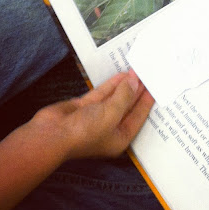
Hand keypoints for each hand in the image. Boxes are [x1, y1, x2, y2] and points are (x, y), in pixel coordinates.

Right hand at [30, 68, 153, 160]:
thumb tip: (134, 81)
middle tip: (148, 75)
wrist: (52, 134)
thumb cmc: (85, 132)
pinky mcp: (84, 107)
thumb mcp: (111, 114)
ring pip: (115, 98)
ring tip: (136, 71)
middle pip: (127, 106)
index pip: (138, 117)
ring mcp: (96, 117)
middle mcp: (110, 128)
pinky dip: (111, 85)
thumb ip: (124, 96)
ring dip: (125, 86)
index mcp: (120, 138)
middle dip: (137, 91)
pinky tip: (120, 75)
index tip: (156, 87)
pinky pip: (102, 94)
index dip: (147, 101)